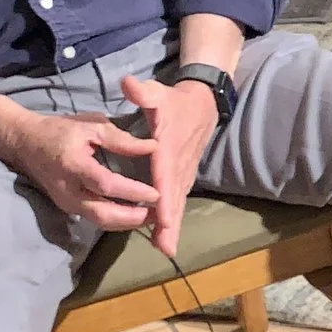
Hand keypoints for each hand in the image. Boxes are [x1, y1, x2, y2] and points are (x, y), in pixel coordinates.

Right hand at [0, 107, 158, 230]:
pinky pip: (95, 219)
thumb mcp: (90, 126)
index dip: (132, 191)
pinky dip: (118, 220)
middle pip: (103, 214)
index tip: (157, 193)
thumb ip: (120, 139)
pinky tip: (136, 215)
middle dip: (134, 218)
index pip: (106, 184)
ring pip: (100, 221)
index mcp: (73, 164)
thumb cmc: (59, 130)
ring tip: (154, 217)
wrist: (23, 143)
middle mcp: (68, 190)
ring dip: (128, 223)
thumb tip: (153, 147)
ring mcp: (66, 202)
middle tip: (161, 214)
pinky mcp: (68, 208)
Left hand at [119, 73, 219, 257]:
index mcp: (169, 149)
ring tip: (165, 248)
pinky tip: (164, 236)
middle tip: (165, 248)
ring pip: (177, 203)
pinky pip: (177, 200)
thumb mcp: (157, 92)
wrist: (203, 104)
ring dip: (172, 226)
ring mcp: (183, 173)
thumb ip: (142, 92)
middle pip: (174, 198)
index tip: (163, 219)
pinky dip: (173, 219)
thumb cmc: (174, 101)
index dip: (164, 198)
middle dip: (170, 223)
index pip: (165, 176)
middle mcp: (178, 166)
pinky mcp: (183, 177)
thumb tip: (127, 83)